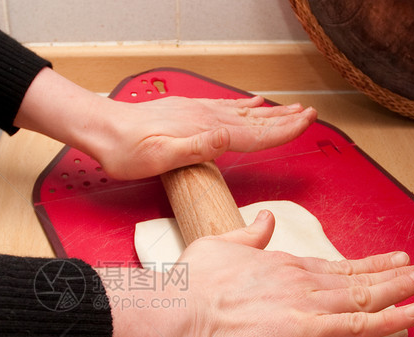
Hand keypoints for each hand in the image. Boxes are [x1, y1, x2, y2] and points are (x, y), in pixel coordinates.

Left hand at [15, 68, 315, 179]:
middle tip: (311, 115)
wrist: (102, 129)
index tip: (307, 124)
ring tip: (292, 109)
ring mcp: (197, 113)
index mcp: (205, 132)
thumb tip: (225, 139)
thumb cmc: (125, 150)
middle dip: (285, 119)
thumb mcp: (158, 157)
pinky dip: (244, 106)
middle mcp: (205, 119)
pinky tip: (251, 102)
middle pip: (255, 120)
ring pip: (243, 113)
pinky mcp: (187, 112)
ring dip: (270, 113)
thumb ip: (194, 149)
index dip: (283, 131)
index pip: (254, 133)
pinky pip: (225, 108)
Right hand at [98, 210, 413, 336]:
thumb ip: (246, 235)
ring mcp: (306, 303)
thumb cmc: (188, 287)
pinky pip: (359, 325)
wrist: (176, 312)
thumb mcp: (217, 246)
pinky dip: (390, 318)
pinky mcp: (306, 330)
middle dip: (393, 272)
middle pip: (356, 276)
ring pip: (366, 295)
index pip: (331, 264)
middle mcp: (299, 279)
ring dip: (401, 288)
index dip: (362, 264)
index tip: (386, 260)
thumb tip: (266, 221)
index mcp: (278, 263)